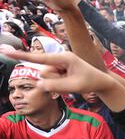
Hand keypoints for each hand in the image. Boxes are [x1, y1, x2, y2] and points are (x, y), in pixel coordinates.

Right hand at [0, 49, 114, 94]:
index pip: (40, 58)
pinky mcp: (59, 72)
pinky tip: (70, 85)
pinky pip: (51, 82)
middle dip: (54, 82)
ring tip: (72, 83)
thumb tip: (39, 84)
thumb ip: (55, 86)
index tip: (6, 51)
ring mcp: (59, 66)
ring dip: (58, 85)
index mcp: (64, 57)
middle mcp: (59, 59)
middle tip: (71, 82)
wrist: (101, 83)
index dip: (22, 56)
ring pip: (47, 79)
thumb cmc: (90, 82)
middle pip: (44, 73)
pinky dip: (59, 87)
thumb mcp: (74, 86)